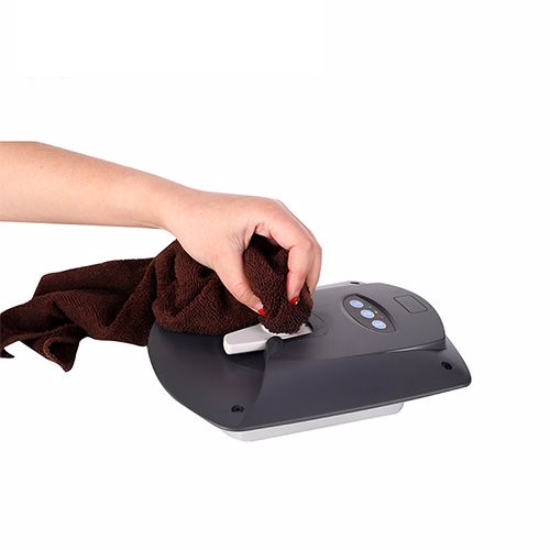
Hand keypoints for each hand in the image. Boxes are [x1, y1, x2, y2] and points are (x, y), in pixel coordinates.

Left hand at [160, 188, 321, 313]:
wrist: (180, 209)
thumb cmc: (196, 221)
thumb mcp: (220, 260)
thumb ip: (242, 288)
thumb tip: (261, 307)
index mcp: (270, 212)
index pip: (302, 246)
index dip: (300, 275)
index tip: (290, 297)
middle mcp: (277, 212)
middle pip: (310, 246)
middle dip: (308, 276)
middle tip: (298, 302)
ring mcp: (274, 218)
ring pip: (304, 247)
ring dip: (303, 272)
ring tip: (294, 296)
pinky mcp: (267, 226)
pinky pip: (290, 247)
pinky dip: (293, 266)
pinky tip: (285, 283)